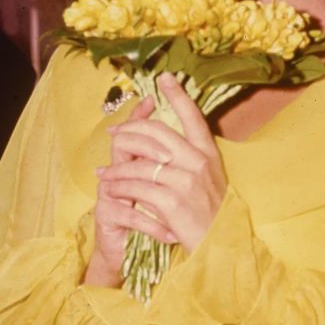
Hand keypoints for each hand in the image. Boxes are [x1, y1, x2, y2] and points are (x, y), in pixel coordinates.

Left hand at [85, 73, 225, 286]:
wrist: (220, 247)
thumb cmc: (211, 215)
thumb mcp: (209, 180)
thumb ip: (189, 161)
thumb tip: (158, 147)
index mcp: (209, 154)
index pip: (192, 116)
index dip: (177, 95)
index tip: (163, 78)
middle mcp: (198, 162)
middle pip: (156, 133)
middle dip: (129, 131)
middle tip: (114, 135)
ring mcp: (185, 181)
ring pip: (140, 163)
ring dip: (117, 167)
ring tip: (104, 173)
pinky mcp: (172, 203)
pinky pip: (136, 187)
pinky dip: (119, 187)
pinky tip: (110, 189)